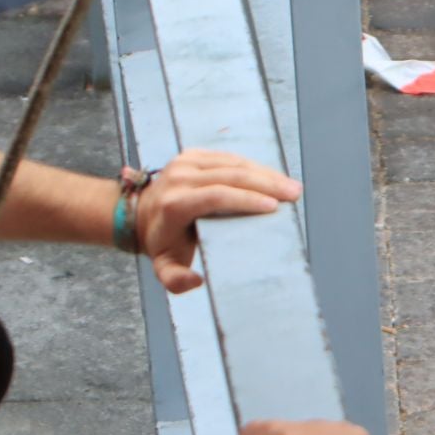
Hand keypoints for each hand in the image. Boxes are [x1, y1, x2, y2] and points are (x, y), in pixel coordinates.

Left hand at [136, 150, 301, 293]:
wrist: (140, 215)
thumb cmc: (162, 243)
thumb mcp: (164, 267)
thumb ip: (175, 280)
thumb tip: (198, 280)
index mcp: (174, 204)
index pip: (215, 196)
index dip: (246, 199)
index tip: (273, 206)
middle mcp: (179, 178)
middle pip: (229, 176)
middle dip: (266, 183)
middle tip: (293, 193)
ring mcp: (185, 162)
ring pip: (233, 163)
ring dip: (266, 173)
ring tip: (290, 186)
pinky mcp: (193, 155)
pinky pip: (228, 158)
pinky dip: (254, 167)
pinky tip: (272, 177)